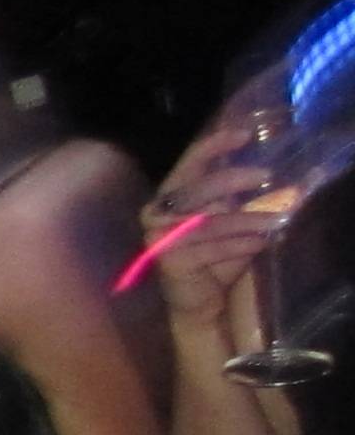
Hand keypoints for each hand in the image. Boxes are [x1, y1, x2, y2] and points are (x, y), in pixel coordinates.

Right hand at [146, 105, 291, 329]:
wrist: (198, 300)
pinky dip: (239, 245)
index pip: (188, 163)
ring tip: (277, 221)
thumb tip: (276, 177)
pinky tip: (259, 244)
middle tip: (265, 176)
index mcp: (170, 196)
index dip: (213, 146)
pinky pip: (210, 248)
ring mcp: (159, 237)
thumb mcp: (227, 220)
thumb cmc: (214, 255)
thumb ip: (237, 198)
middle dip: (231, 180)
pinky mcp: (169, 261)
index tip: (244, 135)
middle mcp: (157, 212)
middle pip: (195, 190)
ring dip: (248, 221)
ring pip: (209, 222)